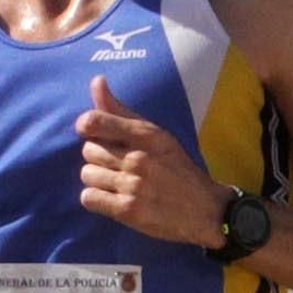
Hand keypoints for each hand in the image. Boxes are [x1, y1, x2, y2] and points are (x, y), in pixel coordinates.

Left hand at [76, 75, 230, 248]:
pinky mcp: (128, 211)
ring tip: (116, 184)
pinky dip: (96, 200)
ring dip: (97, 180)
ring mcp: (133, 186)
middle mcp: (138, 158)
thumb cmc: (177, 168)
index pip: (95, 121)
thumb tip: (97, 80)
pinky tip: (111, 199)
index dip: (87, 126)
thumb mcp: (156, 135)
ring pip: (87, 175)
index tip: (92, 133)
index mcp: (147, 135)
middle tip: (116, 166)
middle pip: (88, 151)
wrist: (205, 210)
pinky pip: (89, 198)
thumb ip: (121, 111)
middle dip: (98, 158)